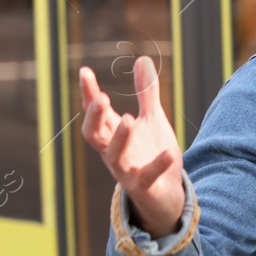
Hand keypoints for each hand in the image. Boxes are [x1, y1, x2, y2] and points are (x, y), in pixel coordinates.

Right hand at [80, 55, 185, 236]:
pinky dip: (157, 165)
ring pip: (114, 157)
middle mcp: (114, 152)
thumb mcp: (152, 120)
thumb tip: (142, 59)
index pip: (95, 112)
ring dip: (120, 139)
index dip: (88, 94)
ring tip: (129, 119)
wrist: (166, 195)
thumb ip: (146, 93)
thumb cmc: (152, 154)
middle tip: (102, 98)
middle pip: (93, 135)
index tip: (85, 72)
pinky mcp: (144, 187)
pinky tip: (170, 152)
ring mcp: (127, 171)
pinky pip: (147, 177)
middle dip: (95, 117)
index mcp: (113, 134)